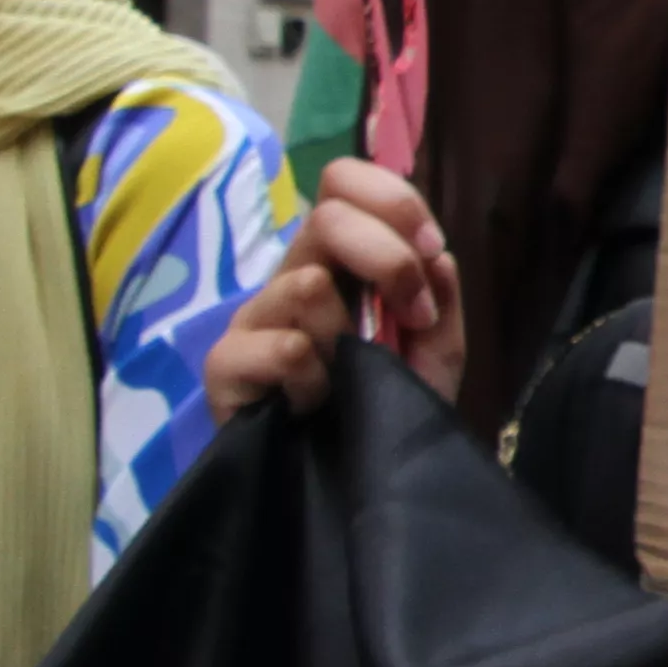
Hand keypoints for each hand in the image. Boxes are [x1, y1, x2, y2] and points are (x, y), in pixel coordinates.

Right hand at [207, 160, 465, 414]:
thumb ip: (441, 301)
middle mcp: (291, 275)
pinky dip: (315, 379)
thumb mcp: (434, 355)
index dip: (392, 200)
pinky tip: (315, 403)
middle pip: (326, 215)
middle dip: (388, 261)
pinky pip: (284, 346)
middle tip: (413, 316)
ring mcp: (254, 319)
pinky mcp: (226, 367)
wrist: (349, 486)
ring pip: (307, 284)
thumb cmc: (383, 411)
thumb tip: (437, 253)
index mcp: (337, 259)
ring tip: (349, 377)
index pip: (342, 180)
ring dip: (349, 336)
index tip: (428, 248)